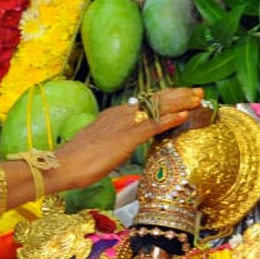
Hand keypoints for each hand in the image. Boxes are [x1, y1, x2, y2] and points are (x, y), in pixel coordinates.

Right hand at [54, 87, 204, 189]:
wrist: (61, 166)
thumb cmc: (76, 162)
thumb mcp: (98, 146)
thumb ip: (113, 141)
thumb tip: (122, 144)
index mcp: (113, 115)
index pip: (145, 102)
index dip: (166, 98)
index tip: (183, 96)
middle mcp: (119, 114)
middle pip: (154, 100)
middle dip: (178, 95)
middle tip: (198, 92)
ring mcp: (122, 125)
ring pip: (156, 108)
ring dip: (180, 102)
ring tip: (197, 98)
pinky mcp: (124, 139)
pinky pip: (151, 127)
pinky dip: (169, 119)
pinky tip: (184, 116)